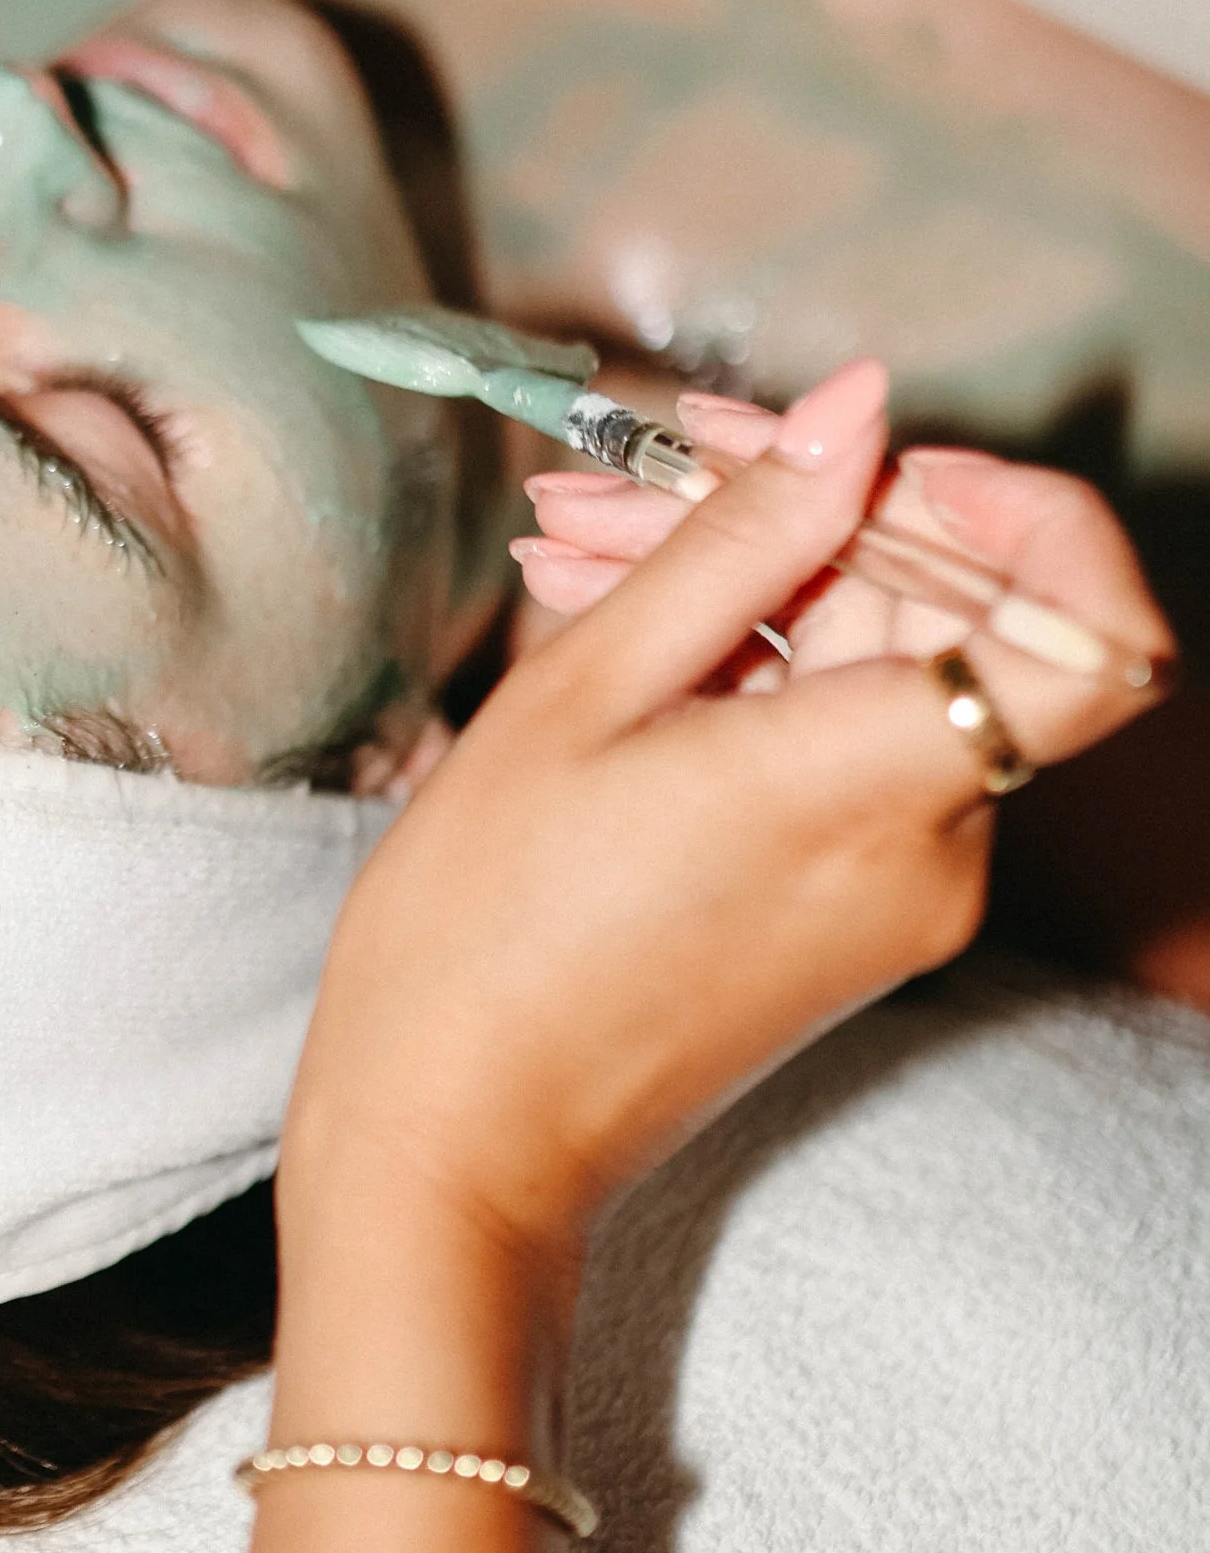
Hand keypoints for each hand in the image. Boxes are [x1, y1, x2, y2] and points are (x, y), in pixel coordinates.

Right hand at [284, 361, 1173, 1283]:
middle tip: (649, 458)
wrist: (455, 1141)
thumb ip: (742, 535)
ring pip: (881, 671)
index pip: (1097, 634)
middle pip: (957, 622)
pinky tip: (608, 620)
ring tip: (574, 541)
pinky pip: (841, 744)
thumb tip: (857, 411)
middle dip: (814, 512)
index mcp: (879, 785)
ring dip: (753, 581)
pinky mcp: (851, 912)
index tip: (882, 467)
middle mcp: (932, 847)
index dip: (1027, 518)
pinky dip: (747, 667)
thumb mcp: (588, 690)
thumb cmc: (486, 929)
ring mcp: (900, 888)